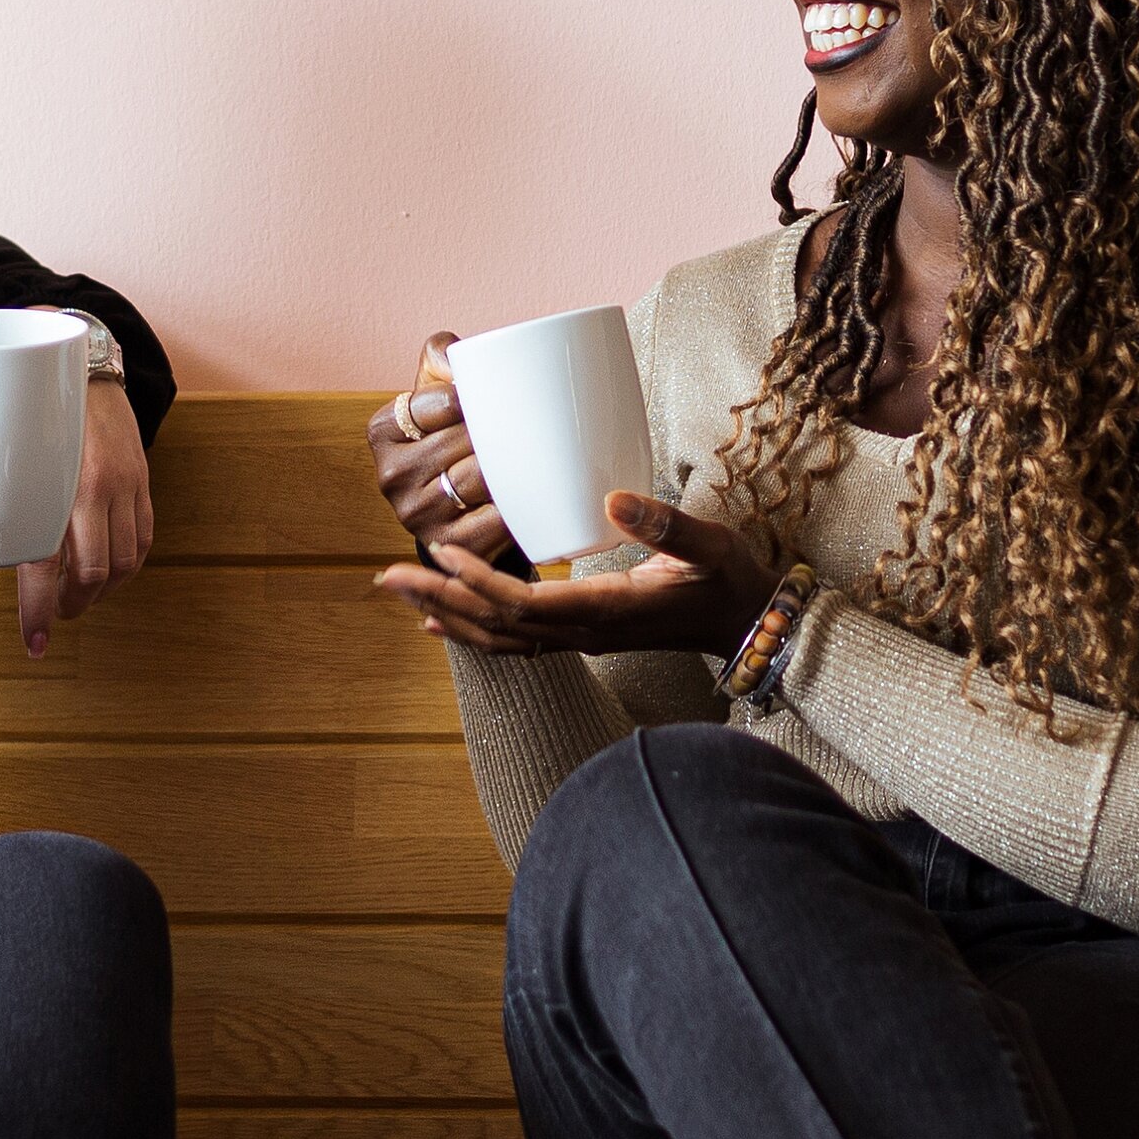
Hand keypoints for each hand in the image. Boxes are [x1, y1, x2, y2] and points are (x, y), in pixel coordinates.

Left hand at [15, 379, 151, 657]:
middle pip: (94, 574)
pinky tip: (108, 571)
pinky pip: (143, 539)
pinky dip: (127, 566)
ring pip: (125, 563)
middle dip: (72, 605)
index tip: (35, 643)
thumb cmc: (29, 397)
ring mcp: (127, 485)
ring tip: (78, 596)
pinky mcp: (142, 480)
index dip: (40, 611)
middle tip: (53, 615)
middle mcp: (97, 488)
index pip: (47, 565)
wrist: (83, 356)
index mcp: (56, 482)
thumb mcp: (4, 440)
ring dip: (101, 592)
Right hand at [366, 333, 512, 564]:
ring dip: (513, 465)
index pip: (442, 402)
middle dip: (500, 431)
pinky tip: (534, 494)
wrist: (456, 509)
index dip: (476, 399)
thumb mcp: (436, 390)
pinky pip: (496, 519)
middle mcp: (390, 474)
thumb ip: (441, 355)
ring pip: (480, 478)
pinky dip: (519, 504)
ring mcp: (414, 514)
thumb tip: (456, 364)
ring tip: (534, 453)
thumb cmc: (452, 436)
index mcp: (383, 429)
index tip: (497, 398)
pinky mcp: (447, 544)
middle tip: (529, 424)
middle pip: (464, 440)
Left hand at [374, 491, 776, 659]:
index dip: (479, 581)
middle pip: (496, 625)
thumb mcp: (709, 544)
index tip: (440, 550)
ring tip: (401, 590)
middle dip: (441, 598)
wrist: (751, 625)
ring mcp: (581, 638)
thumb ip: (664, 523)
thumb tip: (612, 498)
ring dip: (446, 613)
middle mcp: (584, 632)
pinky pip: (514, 641)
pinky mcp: (583, 634)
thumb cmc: (730, 580)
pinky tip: (440, 620)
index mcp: (606, 610)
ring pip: (499, 638)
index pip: (525, 603)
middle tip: (388, 574)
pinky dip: (472, 629)